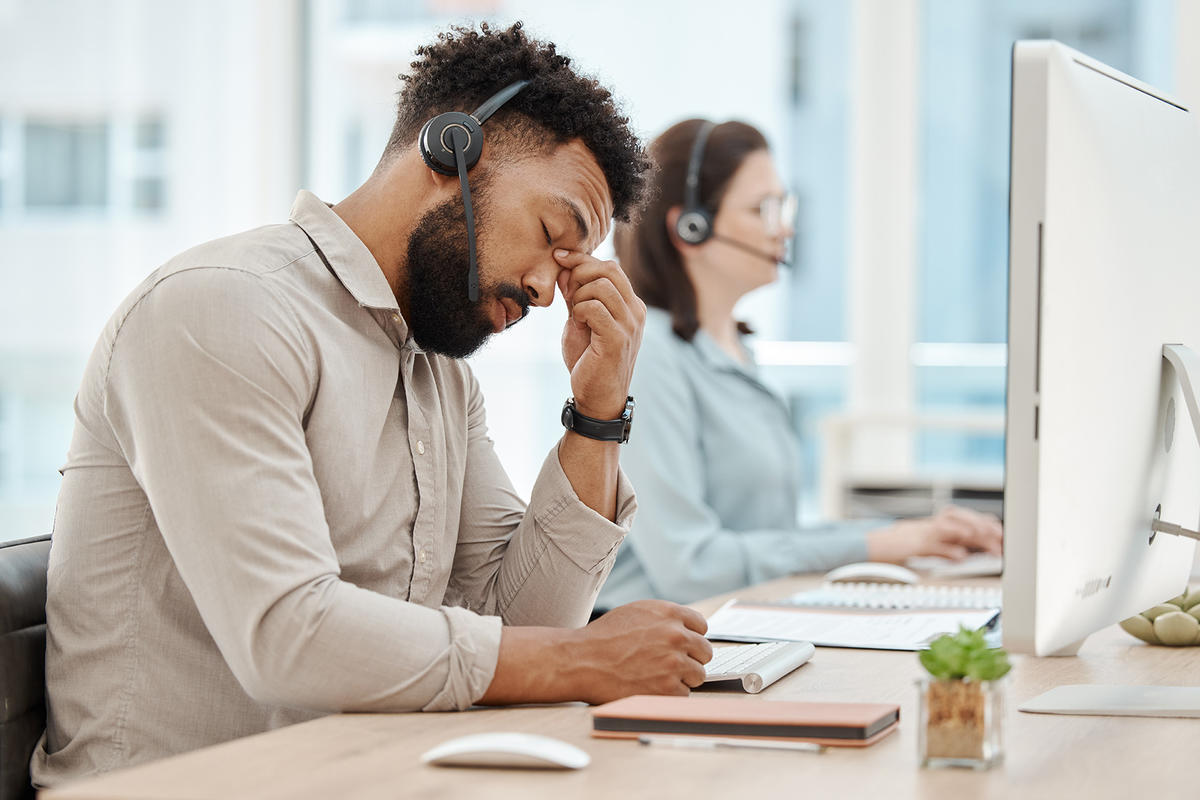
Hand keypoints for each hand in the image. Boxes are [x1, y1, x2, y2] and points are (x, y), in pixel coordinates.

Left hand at [554, 249, 645, 419]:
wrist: (597, 398)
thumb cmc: (589, 361)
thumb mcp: (580, 321)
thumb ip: (575, 296)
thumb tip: (564, 267)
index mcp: (630, 304)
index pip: (611, 266)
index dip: (582, 258)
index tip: (559, 257)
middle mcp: (636, 311)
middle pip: (609, 269)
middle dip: (579, 274)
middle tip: (567, 296)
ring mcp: (630, 324)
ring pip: (601, 286)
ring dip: (579, 296)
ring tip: (575, 315)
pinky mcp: (618, 338)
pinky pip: (594, 308)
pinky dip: (579, 311)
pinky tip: (578, 324)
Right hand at [567, 600, 711, 703]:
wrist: (582, 661)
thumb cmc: (604, 637)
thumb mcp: (636, 613)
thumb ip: (664, 619)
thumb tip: (686, 629)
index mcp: (670, 613)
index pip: (701, 626)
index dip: (691, 637)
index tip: (683, 646)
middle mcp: (676, 635)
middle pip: (705, 651)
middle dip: (691, 658)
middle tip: (671, 664)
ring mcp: (674, 663)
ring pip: (698, 674)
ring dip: (682, 678)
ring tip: (658, 676)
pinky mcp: (668, 688)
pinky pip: (684, 694)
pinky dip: (670, 694)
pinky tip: (651, 687)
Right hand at [866, 505, 1002, 562]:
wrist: (868, 546)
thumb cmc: (896, 547)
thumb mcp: (924, 545)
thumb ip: (944, 547)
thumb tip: (966, 554)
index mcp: (934, 524)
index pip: (964, 518)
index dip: (985, 524)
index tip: (1002, 534)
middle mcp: (930, 524)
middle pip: (961, 519)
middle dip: (984, 527)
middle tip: (1001, 539)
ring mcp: (922, 532)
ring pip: (952, 528)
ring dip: (972, 533)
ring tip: (989, 542)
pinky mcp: (914, 544)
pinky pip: (934, 545)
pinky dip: (949, 550)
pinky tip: (962, 556)